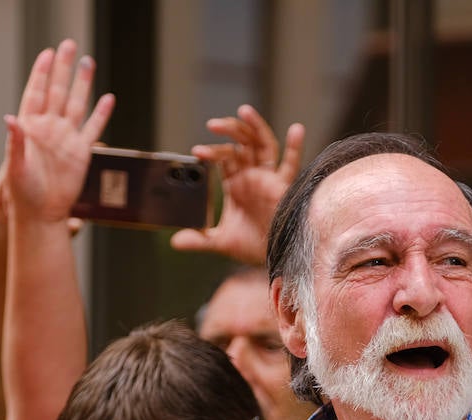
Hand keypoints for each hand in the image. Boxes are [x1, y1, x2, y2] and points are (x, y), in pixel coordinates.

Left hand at [5, 40, 114, 223]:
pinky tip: (107, 98)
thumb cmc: (22, 193)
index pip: (36, 92)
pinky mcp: (81, 152)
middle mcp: (49, 129)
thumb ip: (15, 142)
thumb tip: (10, 118)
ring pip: (76, 104)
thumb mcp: (14, 167)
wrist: (42, 213)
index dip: (41, 73)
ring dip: (82, 84)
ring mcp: (66, 139)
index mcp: (30, 128)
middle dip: (63, 68)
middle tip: (69, 45)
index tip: (47, 53)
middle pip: (57, 91)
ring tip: (88, 62)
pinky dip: (100, 113)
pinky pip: (93, 128)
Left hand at [171, 104, 303, 263]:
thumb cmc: (251, 246)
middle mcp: (252, 175)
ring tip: (243, 111)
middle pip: (241, 144)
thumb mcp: (220, 242)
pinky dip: (294, 147)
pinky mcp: (283, 186)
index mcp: (235, 183)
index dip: (212, 152)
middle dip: (229, 131)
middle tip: (212, 125)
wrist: (274, 256)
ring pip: (262, 144)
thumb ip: (199, 240)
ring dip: (253, 127)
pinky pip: (290, 164)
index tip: (198, 152)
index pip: (223, 157)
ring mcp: (268, 178)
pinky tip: (296, 129)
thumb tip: (175, 242)